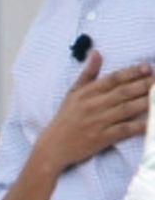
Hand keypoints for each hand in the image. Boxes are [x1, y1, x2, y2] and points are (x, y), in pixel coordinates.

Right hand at [35, 52, 151, 170]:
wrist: (54, 146)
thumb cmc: (65, 118)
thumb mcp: (72, 93)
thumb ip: (88, 74)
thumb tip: (97, 53)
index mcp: (86, 93)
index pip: (112, 79)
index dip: (131, 72)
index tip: (147, 67)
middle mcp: (92, 105)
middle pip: (123, 92)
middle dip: (144, 85)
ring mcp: (98, 122)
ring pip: (127, 109)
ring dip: (146, 102)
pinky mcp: (102, 138)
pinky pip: (125, 129)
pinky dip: (139, 125)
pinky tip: (151, 121)